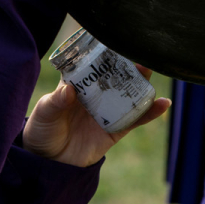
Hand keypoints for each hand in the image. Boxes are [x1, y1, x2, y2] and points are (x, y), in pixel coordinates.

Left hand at [23, 65, 169, 167]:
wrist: (48, 163)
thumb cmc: (42, 130)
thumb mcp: (44, 112)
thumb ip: (56, 101)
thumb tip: (69, 90)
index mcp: (76, 85)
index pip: (92, 64)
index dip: (103, 53)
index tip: (114, 40)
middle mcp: (94, 95)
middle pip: (114, 76)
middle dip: (126, 65)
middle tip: (136, 53)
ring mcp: (106, 111)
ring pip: (128, 95)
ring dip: (140, 83)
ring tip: (150, 70)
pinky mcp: (115, 130)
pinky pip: (135, 120)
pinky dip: (149, 112)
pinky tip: (163, 104)